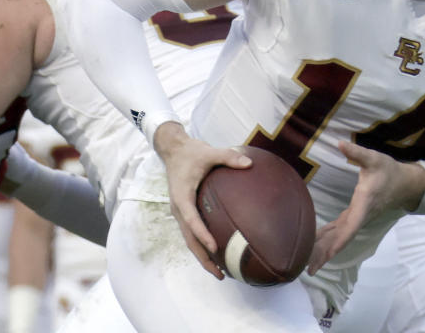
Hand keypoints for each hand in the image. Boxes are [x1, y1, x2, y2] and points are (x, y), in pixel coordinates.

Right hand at [154, 122, 251, 279]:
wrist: (174, 150)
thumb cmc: (191, 152)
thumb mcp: (209, 152)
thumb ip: (228, 157)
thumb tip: (250, 163)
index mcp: (181, 197)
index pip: (191, 220)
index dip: (202, 234)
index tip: (214, 247)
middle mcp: (179, 208)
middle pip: (189, 239)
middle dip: (203, 257)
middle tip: (220, 273)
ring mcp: (181, 212)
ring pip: (190, 240)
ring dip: (203, 256)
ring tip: (221, 272)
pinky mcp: (185, 211)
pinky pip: (193, 233)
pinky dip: (203, 245)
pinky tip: (219, 253)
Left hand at [307, 141, 424, 274]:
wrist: (405, 183)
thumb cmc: (389, 170)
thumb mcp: (374, 159)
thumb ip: (356, 153)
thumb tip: (340, 143)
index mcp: (363, 205)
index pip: (349, 228)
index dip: (337, 242)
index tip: (325, 256)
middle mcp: (360, 216)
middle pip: (341, 239)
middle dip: (325, 253)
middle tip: (307, 268)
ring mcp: (358, 218)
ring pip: (339, 237)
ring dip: (324, 249)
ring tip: (306, 263)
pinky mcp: (355, 216)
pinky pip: (340, 231)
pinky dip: (328, 238)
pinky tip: (314, 243)